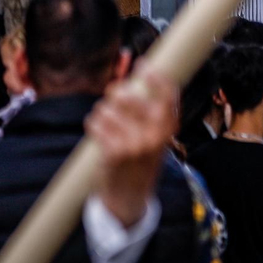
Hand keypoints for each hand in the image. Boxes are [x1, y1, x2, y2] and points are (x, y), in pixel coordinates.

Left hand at [88, 72, 176, 228]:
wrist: (129, 197)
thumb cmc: (141, 160)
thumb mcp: (156, 137)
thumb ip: (152, 110)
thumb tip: (139, 74)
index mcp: (168, 129)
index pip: (166, 94)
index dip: (154, 76)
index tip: (144, 65)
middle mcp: (154, 136)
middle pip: (128, 95)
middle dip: (117, 94)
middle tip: (115, 101)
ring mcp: (134, 144)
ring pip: (106, 108)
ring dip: (102, 113)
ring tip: (108, 126)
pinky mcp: (113, 152)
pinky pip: (95, 122)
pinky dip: (93, 125)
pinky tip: (100, 136)